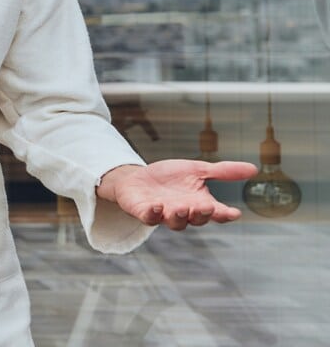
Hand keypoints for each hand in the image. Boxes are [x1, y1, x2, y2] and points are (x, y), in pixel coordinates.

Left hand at [96, 159, 257, 229]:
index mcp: (200, 203)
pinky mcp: (144, 213)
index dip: (225, 215)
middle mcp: (184, 212)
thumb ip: (223, 172)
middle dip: (202, 214)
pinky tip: (157, 206)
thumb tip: (255, 169)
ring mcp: (164, 215)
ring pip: (175, 222)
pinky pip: (150, 218)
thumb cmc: (170, 177)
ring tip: (182, 207)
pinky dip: (153, 214)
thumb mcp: (198, 170)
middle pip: (197, 219)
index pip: (216, 213)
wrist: (137, 178)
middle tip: (207, 207)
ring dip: (180, 216)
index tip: (234, 213)